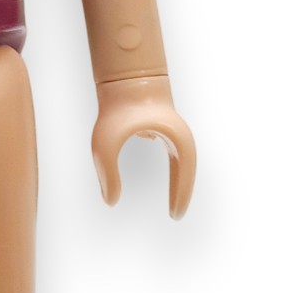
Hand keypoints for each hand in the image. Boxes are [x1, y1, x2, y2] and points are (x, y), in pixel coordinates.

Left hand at [91, 74, 195, 217]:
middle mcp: (177, 136)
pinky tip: (166, 181)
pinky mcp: (162, 127)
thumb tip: (110, 202)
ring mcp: (171, 130)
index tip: (175, 216)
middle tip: (175, 215)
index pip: (184, 174)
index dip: (181, 196)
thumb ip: (107, 173)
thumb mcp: (105, 144)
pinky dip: (171, 170)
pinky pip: (171, 154)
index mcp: (174, 140)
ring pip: (180, 162)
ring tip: (173, 204)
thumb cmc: (116, 108)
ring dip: (178, 181)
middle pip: (186, 170)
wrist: (123, 76)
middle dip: (182, 192)